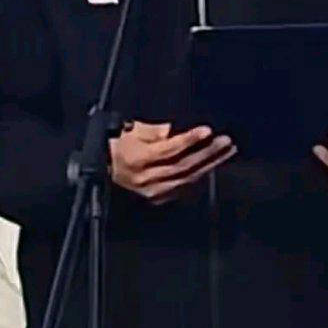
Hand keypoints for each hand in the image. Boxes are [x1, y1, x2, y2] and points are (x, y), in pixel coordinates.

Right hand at [110, 121, 235, 205]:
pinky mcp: (157, 198)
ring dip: (209, 165)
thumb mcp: (130, 130)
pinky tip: (211, 167)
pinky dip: (199, 177)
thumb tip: (177, 130)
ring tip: (225, 152)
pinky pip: (184, 188)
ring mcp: (152, 191)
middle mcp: (146, 178)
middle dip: (207, 153)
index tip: (207, 131)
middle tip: (226, 142)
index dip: (189, 140)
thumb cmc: (115, 144)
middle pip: (183, 165)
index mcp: (137, 159)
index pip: (169, 150)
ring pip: (187, 178)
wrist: (101, 167)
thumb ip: (154, 131)